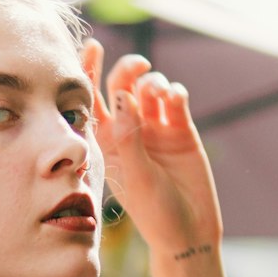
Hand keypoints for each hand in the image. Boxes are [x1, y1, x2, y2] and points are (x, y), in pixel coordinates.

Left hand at [82, 39, 222, 260]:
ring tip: (158, 94)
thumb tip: (123, 96)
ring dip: (152, 82)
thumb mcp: (136, 177)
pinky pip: (175, 98)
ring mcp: (155, 128)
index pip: (92, 100)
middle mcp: (129, 130)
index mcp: (106, 141)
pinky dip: (175, 92)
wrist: (188, 230)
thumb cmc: (154, 211)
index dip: (89, 70)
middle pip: (121, 85)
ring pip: (149, 88)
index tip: (92, 46)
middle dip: (127, 69)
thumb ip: (129, 136)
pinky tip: (175, 98)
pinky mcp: (180, 129)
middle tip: (137, 66)